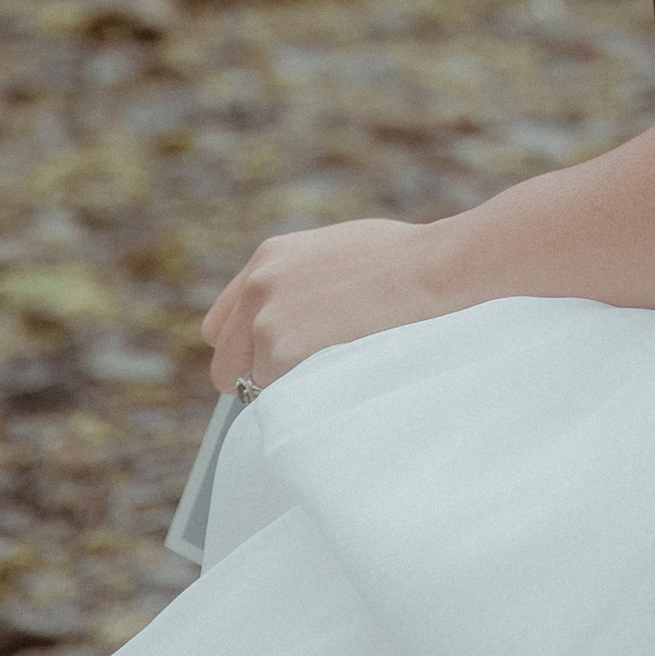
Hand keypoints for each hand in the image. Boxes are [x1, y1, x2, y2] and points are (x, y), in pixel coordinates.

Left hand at [202, 216, 445, 391]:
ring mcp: (266, 323)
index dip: (247, 349)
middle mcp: (258, 288)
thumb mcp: (335, 254)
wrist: (433, 272)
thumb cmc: (404, 263)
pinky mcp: (281, 356)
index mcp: (269, 259)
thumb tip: (294, 319)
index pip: (221, 326)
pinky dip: (306, 400)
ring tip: (340, 366)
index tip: (273, 361)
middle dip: (256, 377)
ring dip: (289, 387)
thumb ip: (299, 283)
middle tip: (302, 378)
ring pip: (258, 387)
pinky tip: (343, 375)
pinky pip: (282, 401)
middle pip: (226, 363)